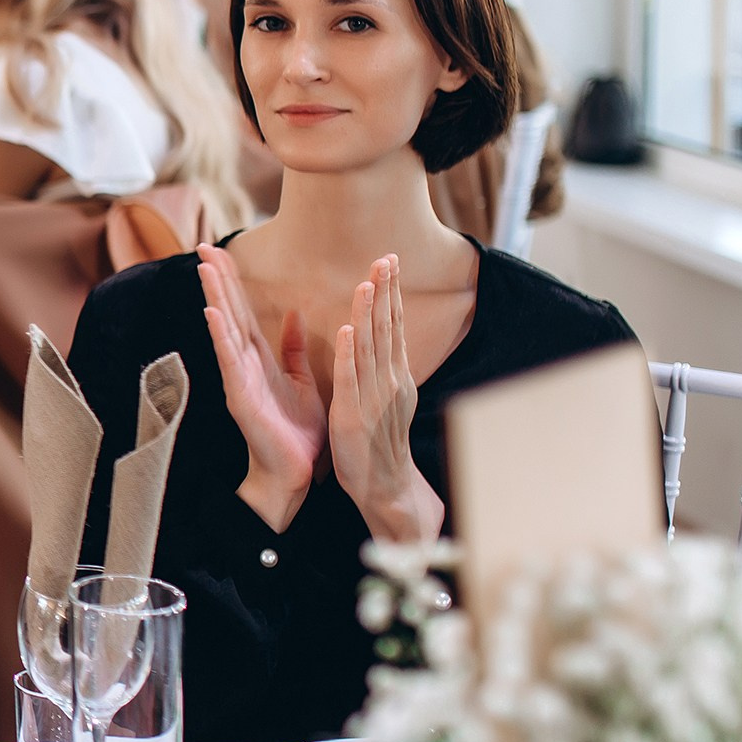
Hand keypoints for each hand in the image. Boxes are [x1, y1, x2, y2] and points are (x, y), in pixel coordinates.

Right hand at [198, 244, 324, 531]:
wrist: (295, 473)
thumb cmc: (298, 433)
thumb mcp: (303, 381)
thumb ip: (294, 349)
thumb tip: (294, 314)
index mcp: (260, 359)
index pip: (243, 311)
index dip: (233, 281)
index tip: (222, 250)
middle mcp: (244, 364)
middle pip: (228, 312)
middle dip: (217, 279)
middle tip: (202, 246)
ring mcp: (239, 379)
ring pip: (225, 330)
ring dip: (214, 298)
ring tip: (204, 268)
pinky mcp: (241, 396)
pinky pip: (230, 360)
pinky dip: (220, 335)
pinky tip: (213, 312)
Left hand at [327, 256, 443, 542]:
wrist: (383, 484)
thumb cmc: (378, 440)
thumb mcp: (382, 396)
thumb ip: (380, 364)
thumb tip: (381, 335)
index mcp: (392, 375)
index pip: (392, 326)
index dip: (391, 293)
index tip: (390, 261)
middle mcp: (388, 380)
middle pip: (387, 328)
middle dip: (387, 291)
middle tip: (387, 257)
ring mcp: (373, 397)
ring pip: (372, 347)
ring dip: (370, 313)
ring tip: (369, 281)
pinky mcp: (354, 415)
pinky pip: (352, 380)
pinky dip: (351, 354)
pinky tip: (349, 330)